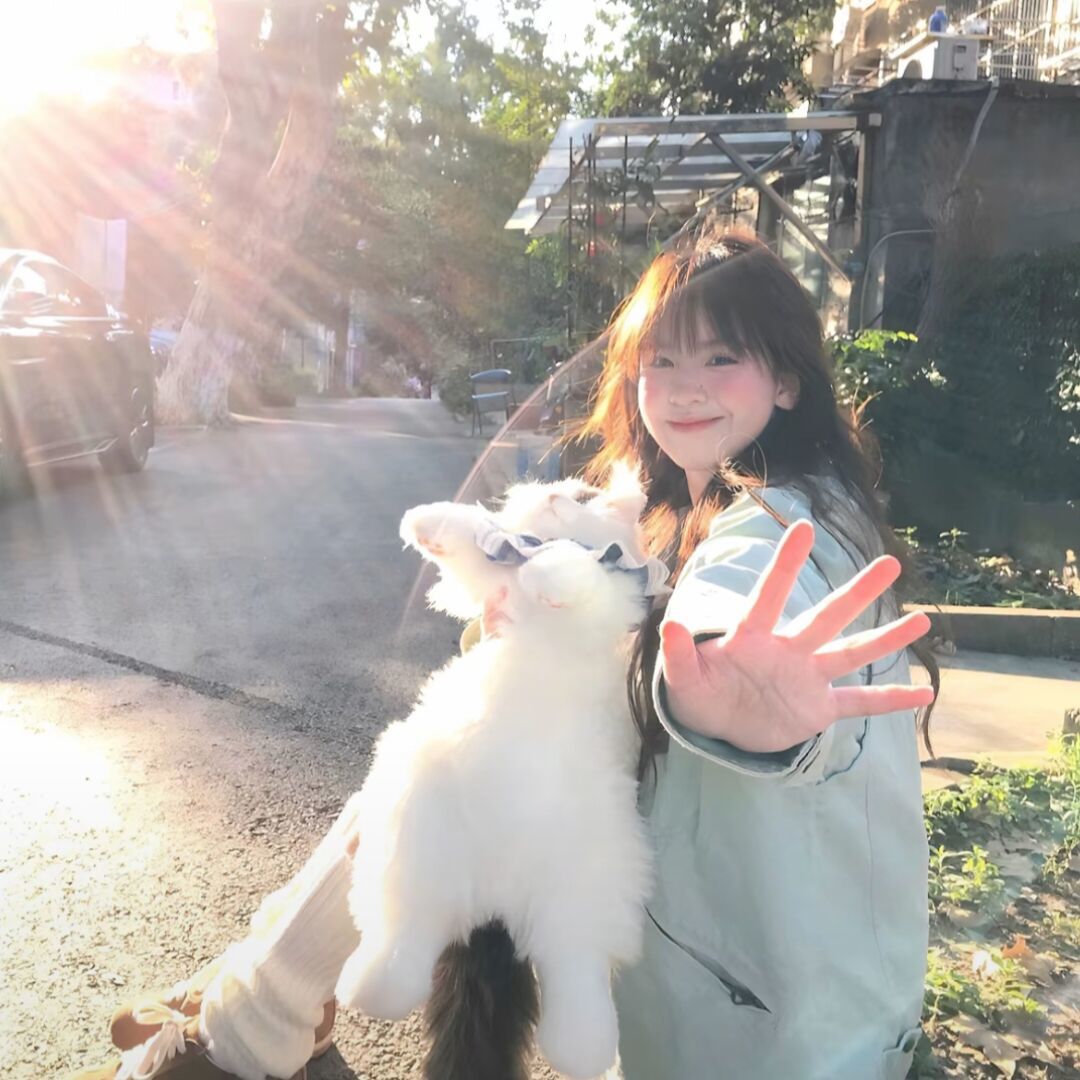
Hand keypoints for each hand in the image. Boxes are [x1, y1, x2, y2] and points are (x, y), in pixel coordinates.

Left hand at [659, 520, 933, 753]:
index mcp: (752, 637)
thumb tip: (670, 625)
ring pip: (852, 652)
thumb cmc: (700, 692)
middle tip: (890, 563)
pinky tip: (925, 696)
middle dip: (857, 592)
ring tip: (923, 619)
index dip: (785, 565)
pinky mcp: (818, 708)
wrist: (719, 725)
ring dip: (886, 638)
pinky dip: (890, 701)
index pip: (770, 596)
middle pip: (827, 616)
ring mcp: (807, 677)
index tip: (804, 528)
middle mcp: (787, 650)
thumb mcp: (684, 679)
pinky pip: (860, 702)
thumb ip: (679, 654)